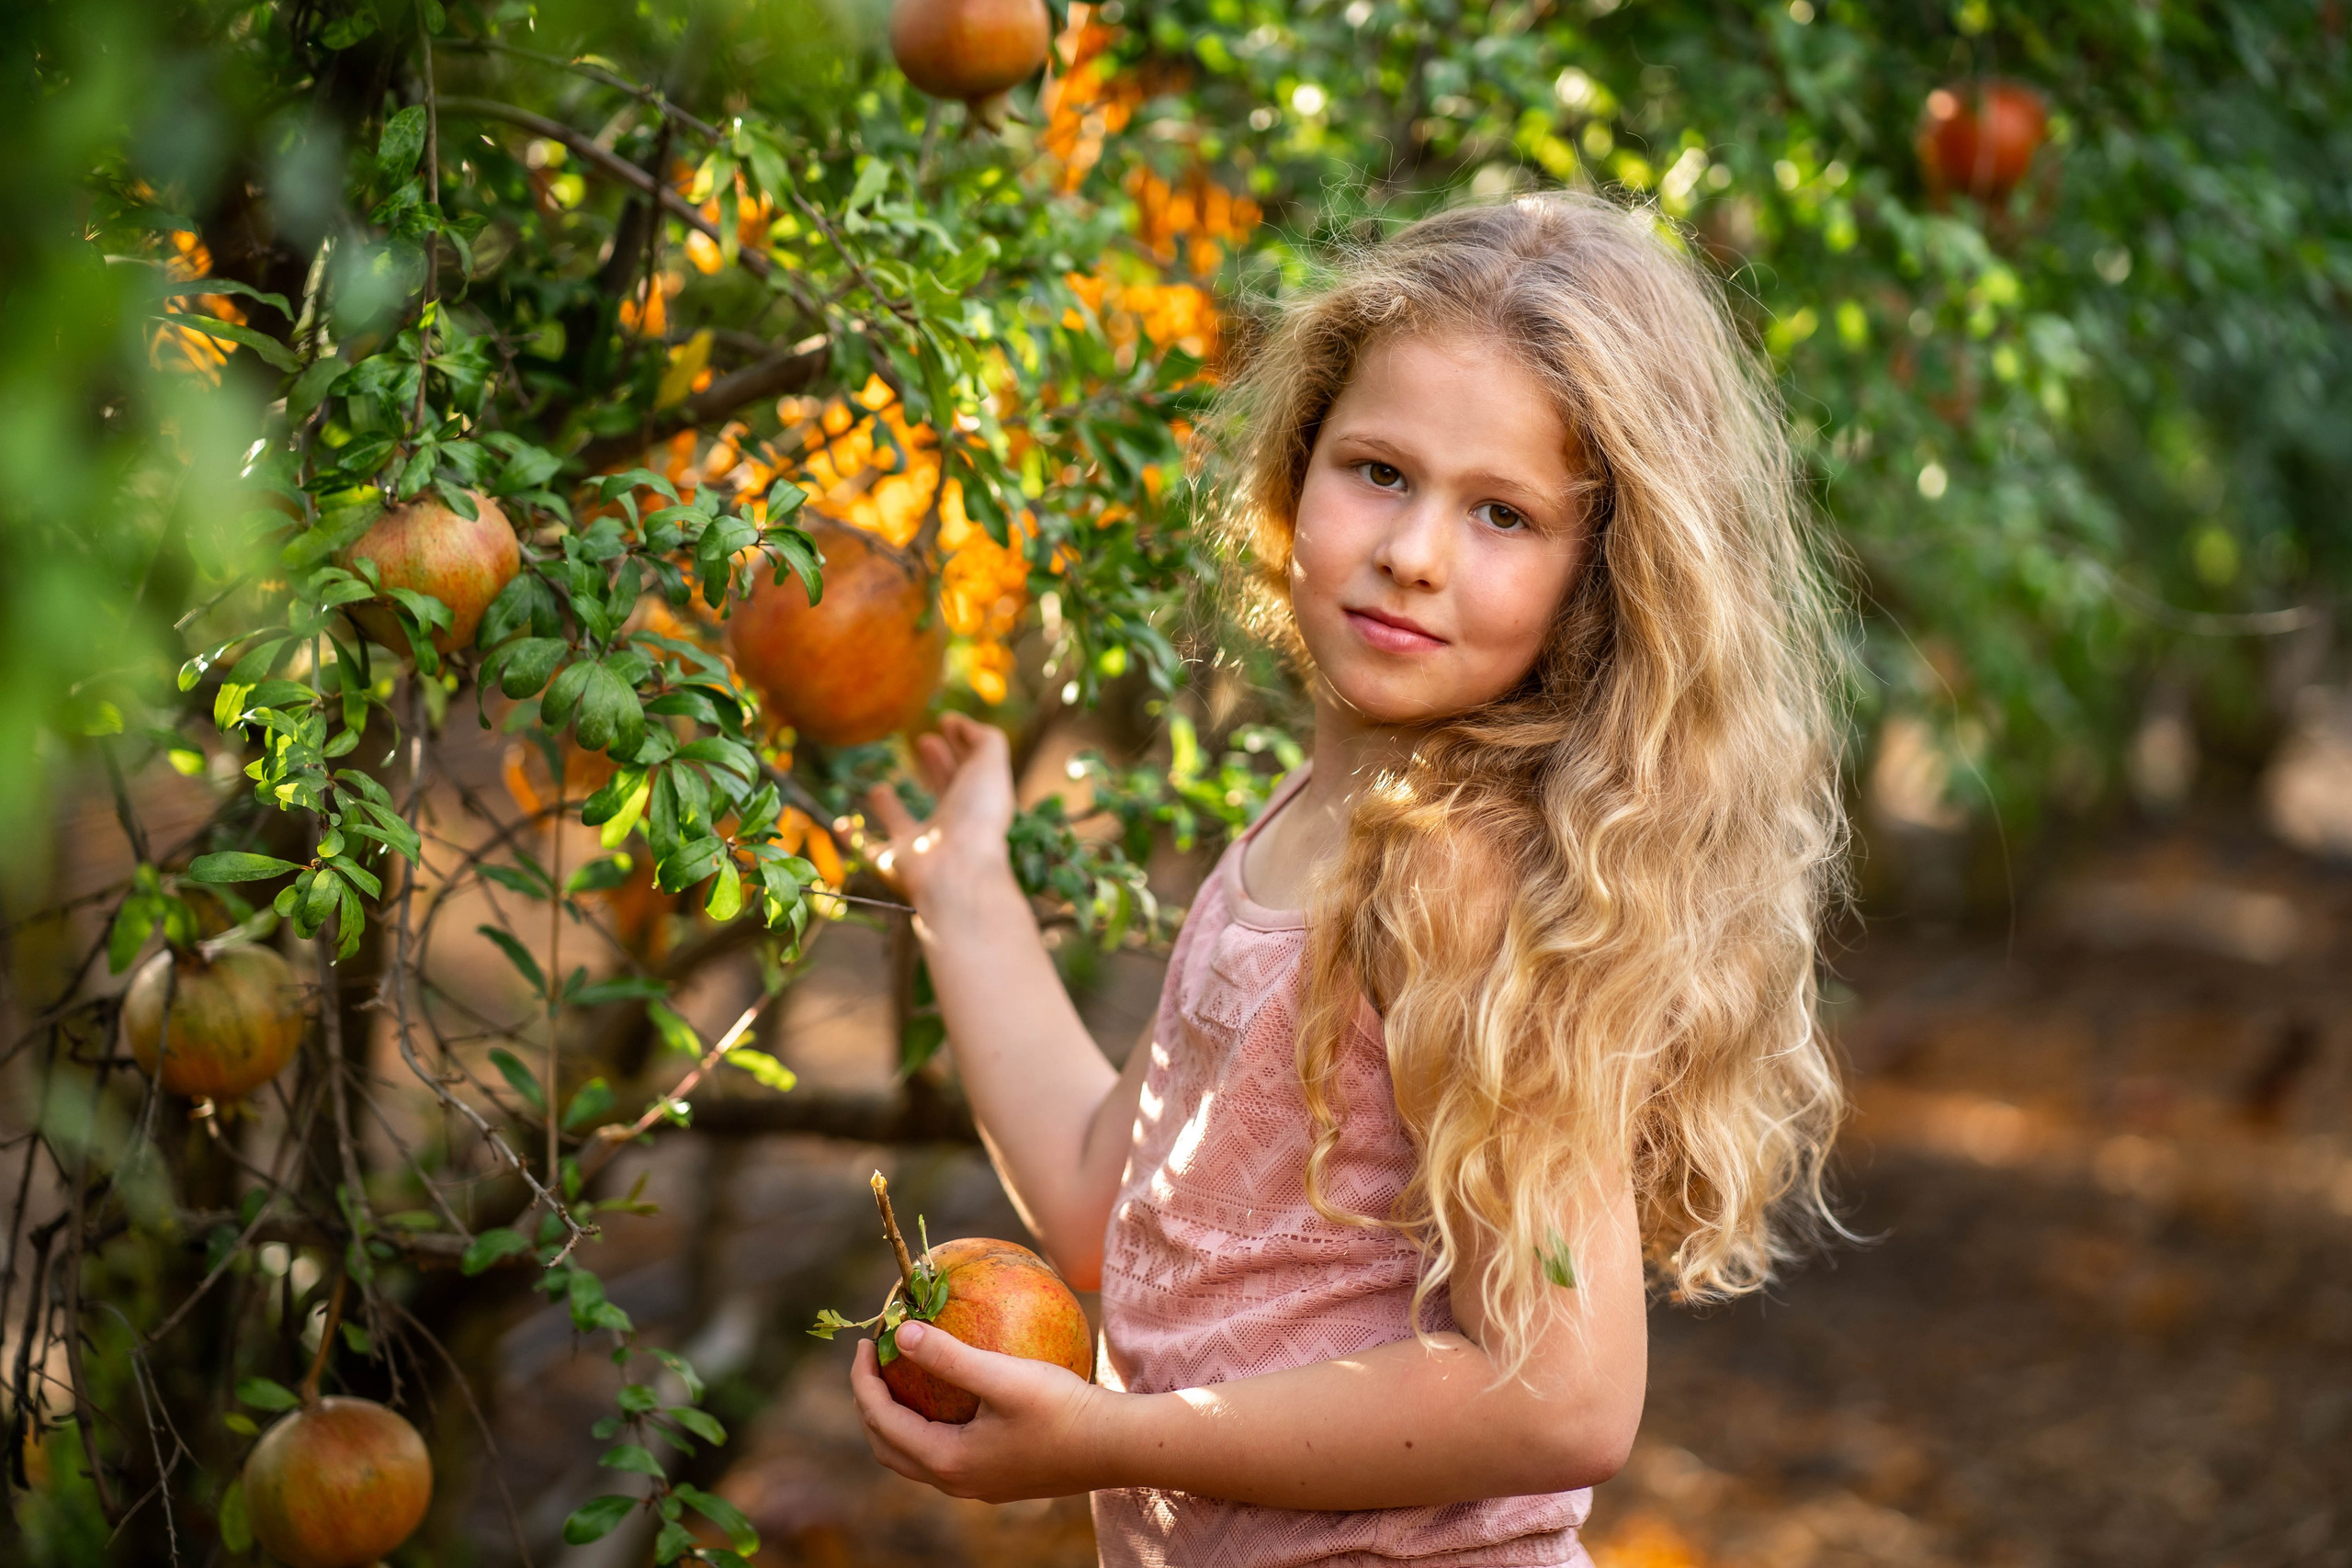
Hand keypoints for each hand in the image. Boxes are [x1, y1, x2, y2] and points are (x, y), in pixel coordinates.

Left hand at [850, 1319, 1112, 1502]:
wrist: (1115, 1447)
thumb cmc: (1062, 1409)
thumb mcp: (1002, 1375)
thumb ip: (949, 1356)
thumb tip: (901, 1332)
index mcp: (947, 1460)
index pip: (882, 1420)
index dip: (864, 1380)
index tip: (867, 1341)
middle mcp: (956, 1481)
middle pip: (889, 1447)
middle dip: (871, 1404)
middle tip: (875, 1360)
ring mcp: (978, 1484)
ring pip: (915, 1456)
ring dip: (898, 1419)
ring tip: (902, 1377)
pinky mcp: (998, 1478)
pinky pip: (944, 1454)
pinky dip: (927, 1426)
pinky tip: (951, 1395)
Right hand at [863, 712, 1017, 914]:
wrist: (957, 874)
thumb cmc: (976, 817)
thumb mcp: (990, 764)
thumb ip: (983, 738)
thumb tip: (958, 721)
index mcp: (979, 801)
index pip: (972, 768)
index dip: (963, 743)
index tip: (946, 722)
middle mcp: (954, 825)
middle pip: (946, 791)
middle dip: (937, 765)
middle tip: (923, 741)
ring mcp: (925, 847)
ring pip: (905, 824)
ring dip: (891, 807)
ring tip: (879, 788)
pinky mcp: (896, 864)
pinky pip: (869, 851)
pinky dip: (852, 839)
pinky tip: (839, 824)